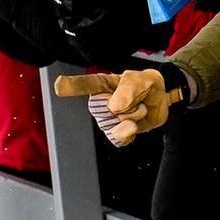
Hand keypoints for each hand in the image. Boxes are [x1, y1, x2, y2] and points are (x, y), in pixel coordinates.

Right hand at [54, 67, 185, 146]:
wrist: (160, 100)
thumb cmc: (146, 86)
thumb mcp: (143, 80)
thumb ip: (130, 88)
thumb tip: (114, 108)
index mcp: (103, 85)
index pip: (88, 85)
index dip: (74, 86)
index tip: (59, 85)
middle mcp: (100, 104)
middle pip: (106, 110)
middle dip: (129, 106)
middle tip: (138, 98)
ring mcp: (106, 121)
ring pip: (114, 126)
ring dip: (134, 117)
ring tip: (139, 108)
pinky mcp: (115, 135)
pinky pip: (118, 139)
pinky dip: (129, 133)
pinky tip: (133, 126)